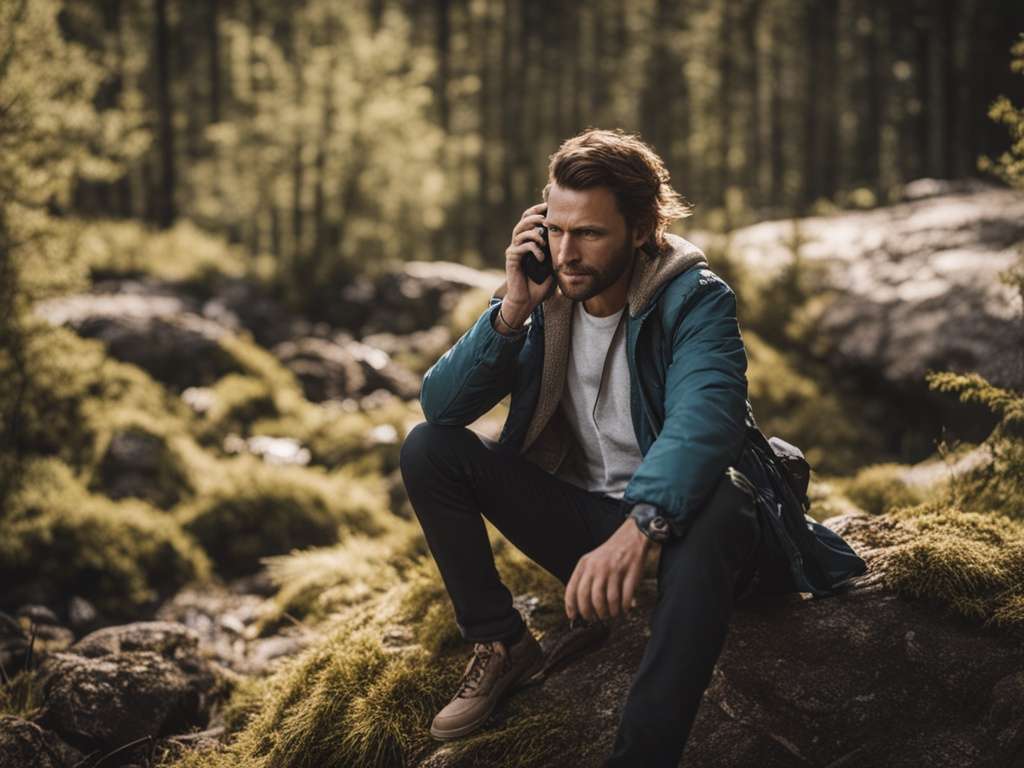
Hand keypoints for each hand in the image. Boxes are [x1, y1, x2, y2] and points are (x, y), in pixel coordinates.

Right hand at [500, 202, 554, 325]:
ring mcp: (514, 250)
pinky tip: (541, 258)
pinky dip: (533, 250)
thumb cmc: (541, 282)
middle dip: (535, 217)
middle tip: (547, 220)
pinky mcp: (511, 259)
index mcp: (528, 239)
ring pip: (520, 231)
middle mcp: (519, 242)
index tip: (551, 207)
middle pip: (523, 220)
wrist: (528, 299)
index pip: (530, 218)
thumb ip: (556, 248)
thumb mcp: (553, 261)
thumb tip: (571, 235)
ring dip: (535, 234)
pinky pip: (521, 247)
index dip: (538, 210)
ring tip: (544, 241)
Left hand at [565, 519, 660, 621]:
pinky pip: (625, 597)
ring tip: (611, 614)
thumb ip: (584, 580)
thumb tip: (579, 607)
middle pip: (589, 598)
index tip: (574, 617)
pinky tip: (624, 609)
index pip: (573, 590)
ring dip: (610, 612)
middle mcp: (597, 567)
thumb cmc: (609, 555)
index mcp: (585, 565)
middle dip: (591, 613)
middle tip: (596, 618)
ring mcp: (614, 570)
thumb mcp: (591, 561)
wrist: (630, 538)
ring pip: (608, 600)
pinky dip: (624, 607)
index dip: (572, 607)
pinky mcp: (630, 574)